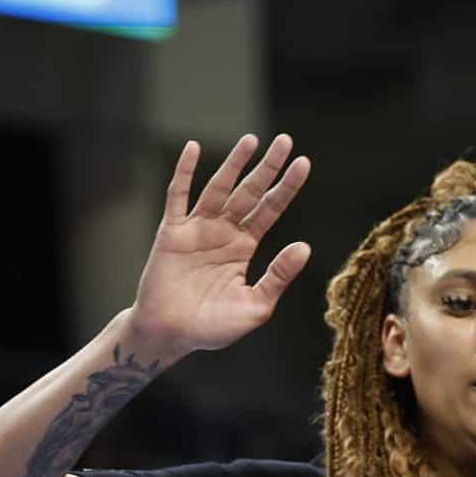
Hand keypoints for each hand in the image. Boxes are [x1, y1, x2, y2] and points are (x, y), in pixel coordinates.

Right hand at [128, 134, 313, 357]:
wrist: (171, 336)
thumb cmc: (213, 327)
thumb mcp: (256, 306)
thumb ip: (279, 276)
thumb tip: (305, 247)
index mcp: (244, 247)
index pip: (270, 210)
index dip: (286, 187)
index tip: (304, 163)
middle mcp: (223, 232)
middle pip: (249, 193)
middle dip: (266, 167)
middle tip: (285, 140)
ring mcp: (197, 229)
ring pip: (219, 188)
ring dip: (234, 164)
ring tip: (251, 140)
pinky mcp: (172, 232)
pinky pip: (178, 196)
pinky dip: (185, 172)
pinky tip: (194, 149)